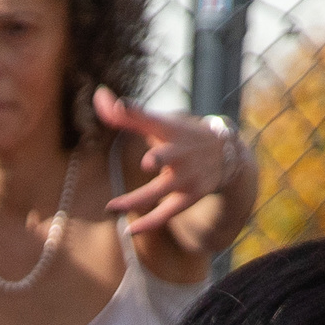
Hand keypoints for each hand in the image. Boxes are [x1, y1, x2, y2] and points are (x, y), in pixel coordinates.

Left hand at [94, 88, 247, 243]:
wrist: (226, 153)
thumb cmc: (182, 136)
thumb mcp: (161, 123)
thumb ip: (127, 115)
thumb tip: (98, 94)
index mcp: (170, 129)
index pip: (151, 119)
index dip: (135, 113)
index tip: (120, 106)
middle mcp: (180, 152)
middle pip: (167, 155)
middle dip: (160, 158)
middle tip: (148, 162)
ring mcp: (186, 176)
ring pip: (160, 191)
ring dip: (138, 200)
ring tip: (111, 206)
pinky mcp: (190, 196)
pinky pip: (167, 213)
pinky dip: (149, 223)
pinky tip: (130, 230)